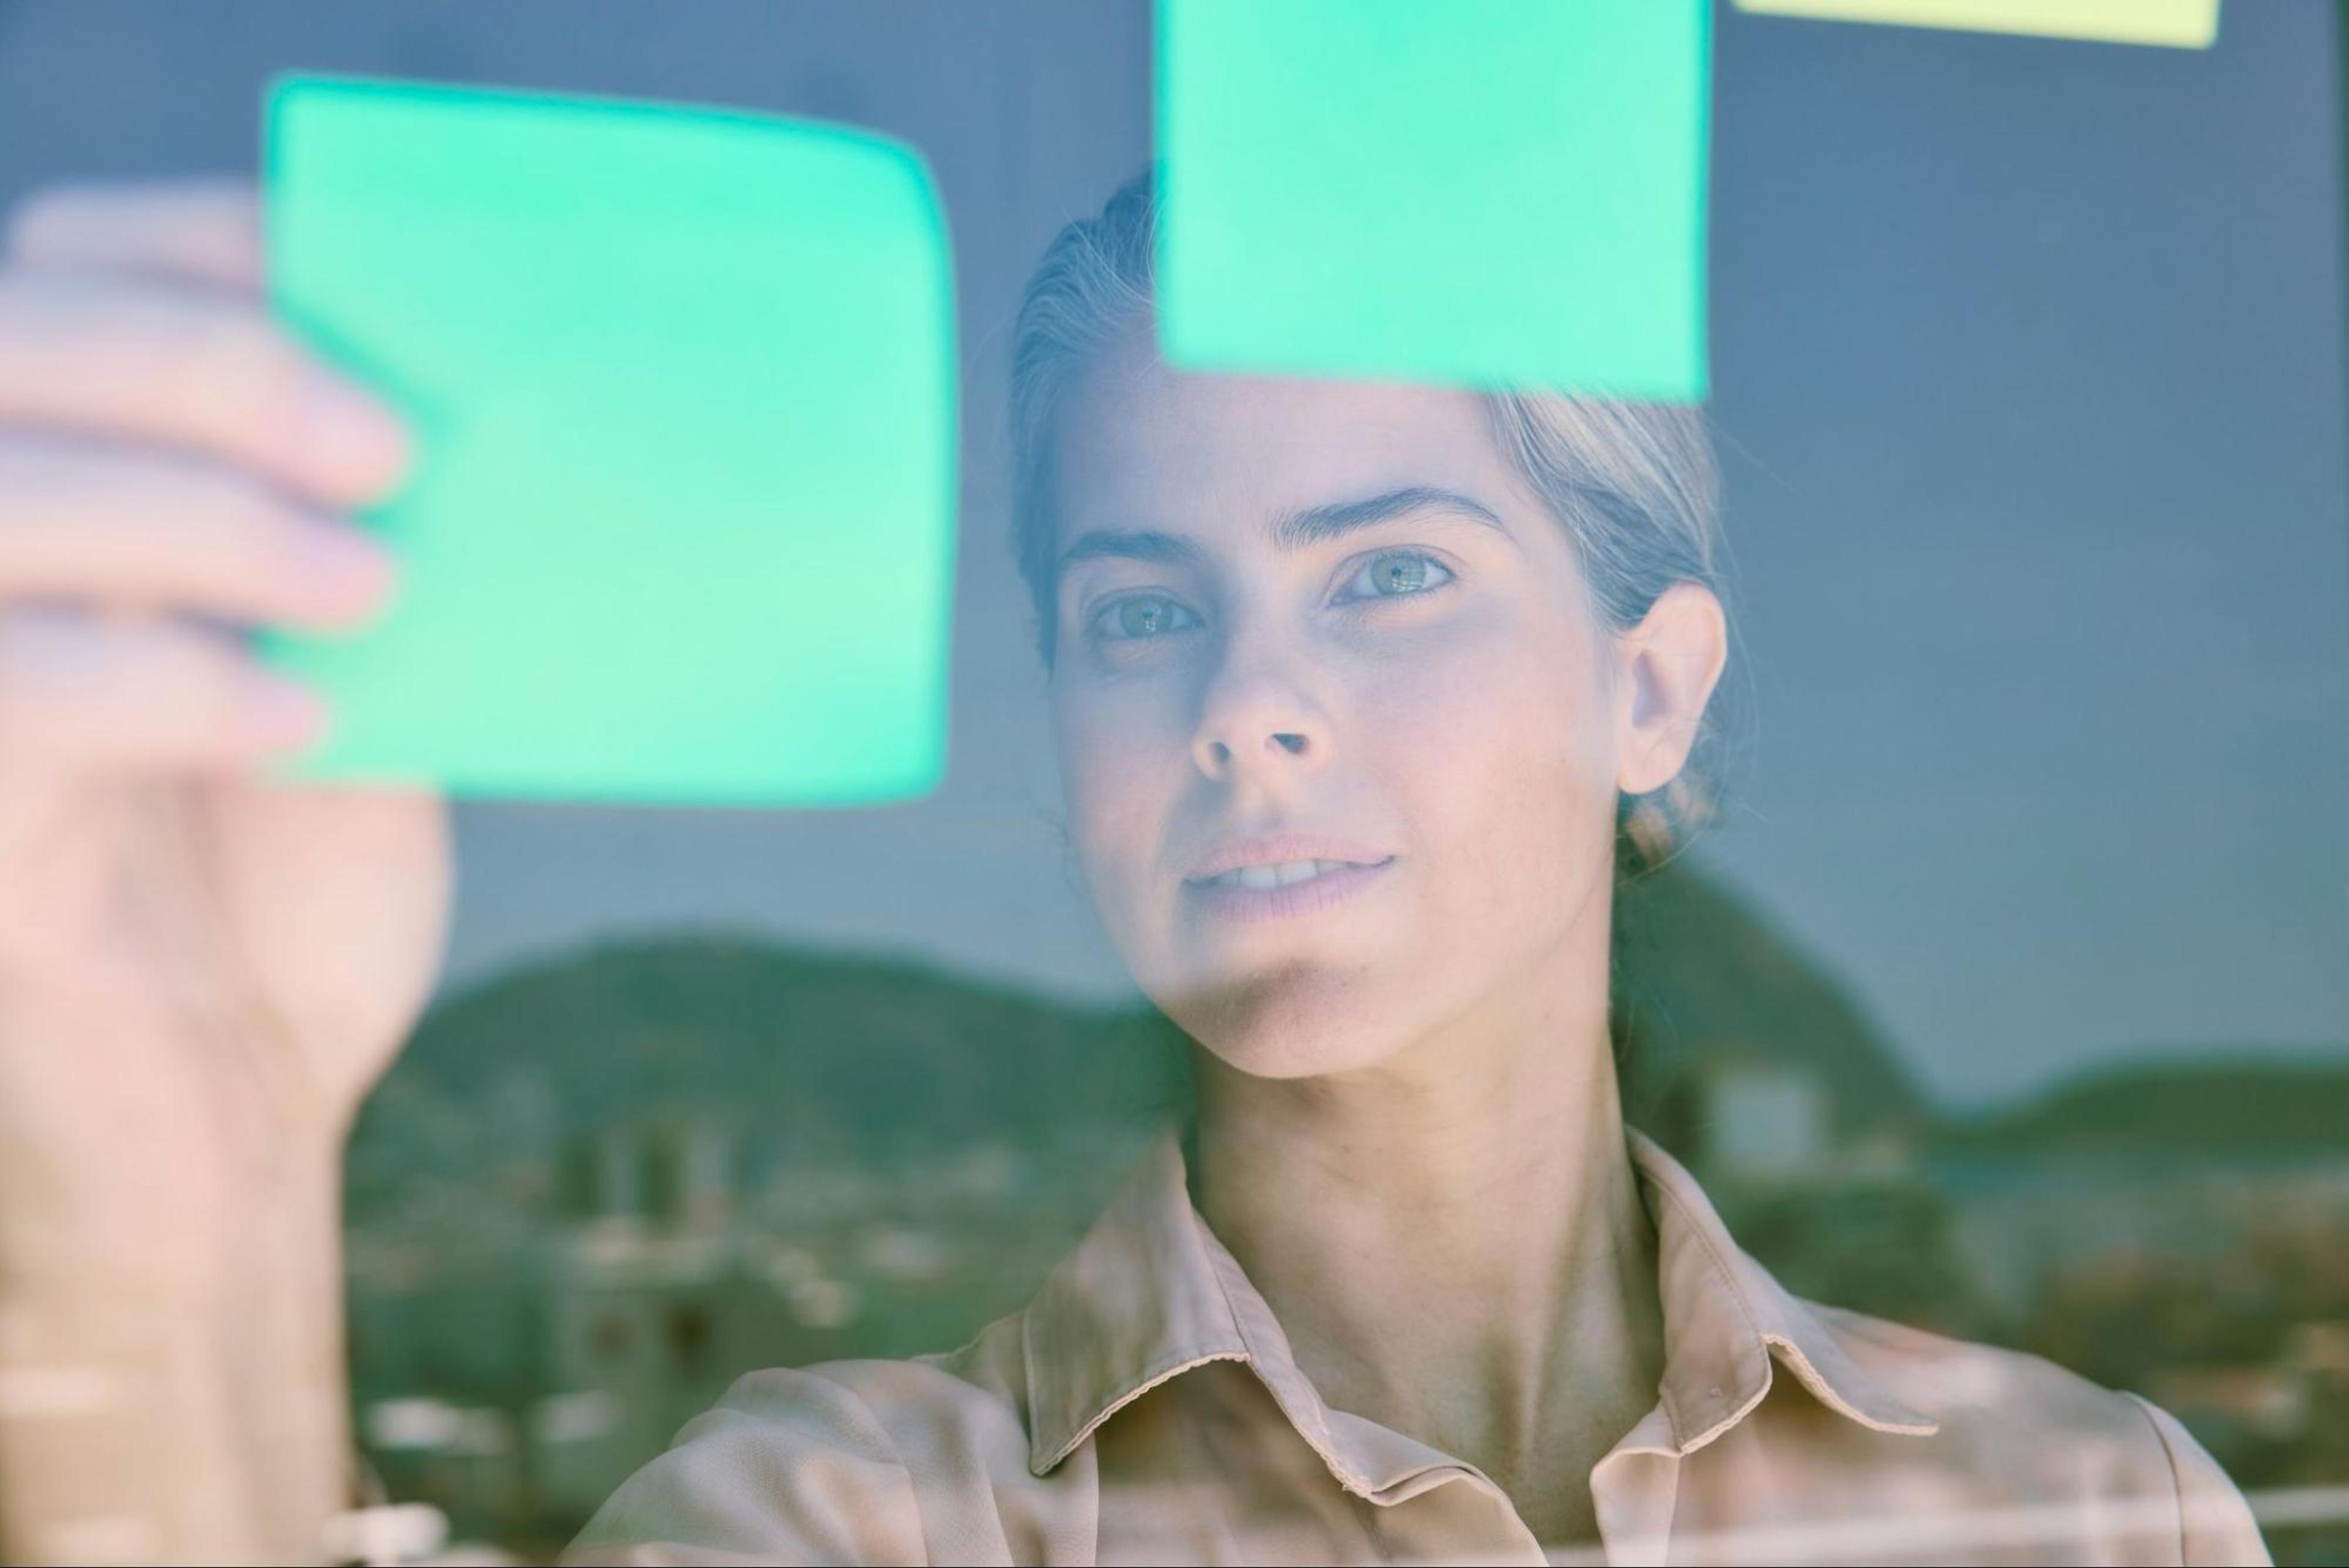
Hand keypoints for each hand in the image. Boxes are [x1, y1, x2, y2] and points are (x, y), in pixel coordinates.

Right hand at [0, 179, 451, 1286]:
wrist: (236, 1113)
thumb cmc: (294, 890)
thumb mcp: (356, 679)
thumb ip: (365, 546)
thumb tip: (499, 402)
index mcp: (67, 489)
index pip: (64, 268)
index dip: (196, 243)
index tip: (354, 273)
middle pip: (11, 350)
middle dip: (207, 365)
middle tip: (397, 450)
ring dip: (195, 512)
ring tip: (372, 585)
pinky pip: (15, 699)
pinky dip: (168, 683)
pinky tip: (308, 722)